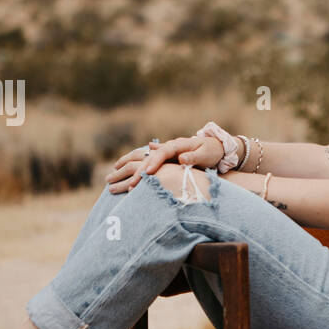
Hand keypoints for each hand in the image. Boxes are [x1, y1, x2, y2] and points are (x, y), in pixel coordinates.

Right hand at [104, 136, 226, 193]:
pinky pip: (147, 163)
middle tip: (127, 183)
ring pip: (143, 159)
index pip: (162, 154)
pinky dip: (136, 167)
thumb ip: (193, 157)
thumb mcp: (205, 154)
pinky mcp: (165, 159)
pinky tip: (125, 174)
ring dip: (129, 167)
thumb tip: (181, 159)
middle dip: (136, 170)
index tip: (146, 174)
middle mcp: (168, 148)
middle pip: (148, 158)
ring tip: (113, 173)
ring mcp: (165, 153)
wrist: (215, 146)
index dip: (153, 163)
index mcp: (177, 145)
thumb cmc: (211, 151)